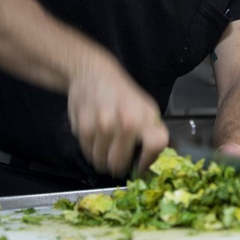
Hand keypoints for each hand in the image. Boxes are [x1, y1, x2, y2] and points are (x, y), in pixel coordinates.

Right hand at [66, 56, 168, 175]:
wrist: (94, 73)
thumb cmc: (122, 95)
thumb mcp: (145, 109)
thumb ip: (149, 134)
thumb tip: (144, 164)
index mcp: (146, 117)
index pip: (156, 145)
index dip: (147, 160)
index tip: (139, 164)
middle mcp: (127, 122)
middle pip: (120, 163)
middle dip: (118, 166)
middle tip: (116, 159)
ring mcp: (104, 125)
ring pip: (102, 162)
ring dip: (102, 159)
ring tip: (104, 144)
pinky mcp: (84, 126)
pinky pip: (88, 153)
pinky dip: (91, 151)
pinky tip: (95, 138)